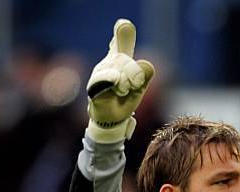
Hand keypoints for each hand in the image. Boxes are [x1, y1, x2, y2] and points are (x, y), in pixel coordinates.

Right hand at [86, 19, 154, 143]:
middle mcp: (107, 64)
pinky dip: (110, 78)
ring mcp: (99, 75)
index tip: (124, 24)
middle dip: (133, 71)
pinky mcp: (94, 88)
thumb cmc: (125, 100)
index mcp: (119, 61)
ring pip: (116, 69)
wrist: (112, 120)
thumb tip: (146, 63)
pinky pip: (103, 79)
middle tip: (135, 85)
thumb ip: (144, 72)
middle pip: (123, 58)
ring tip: (124, 91)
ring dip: (125, 81)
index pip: (119, 44)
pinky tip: (115, 79)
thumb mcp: (139, 85)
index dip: (121, 33)